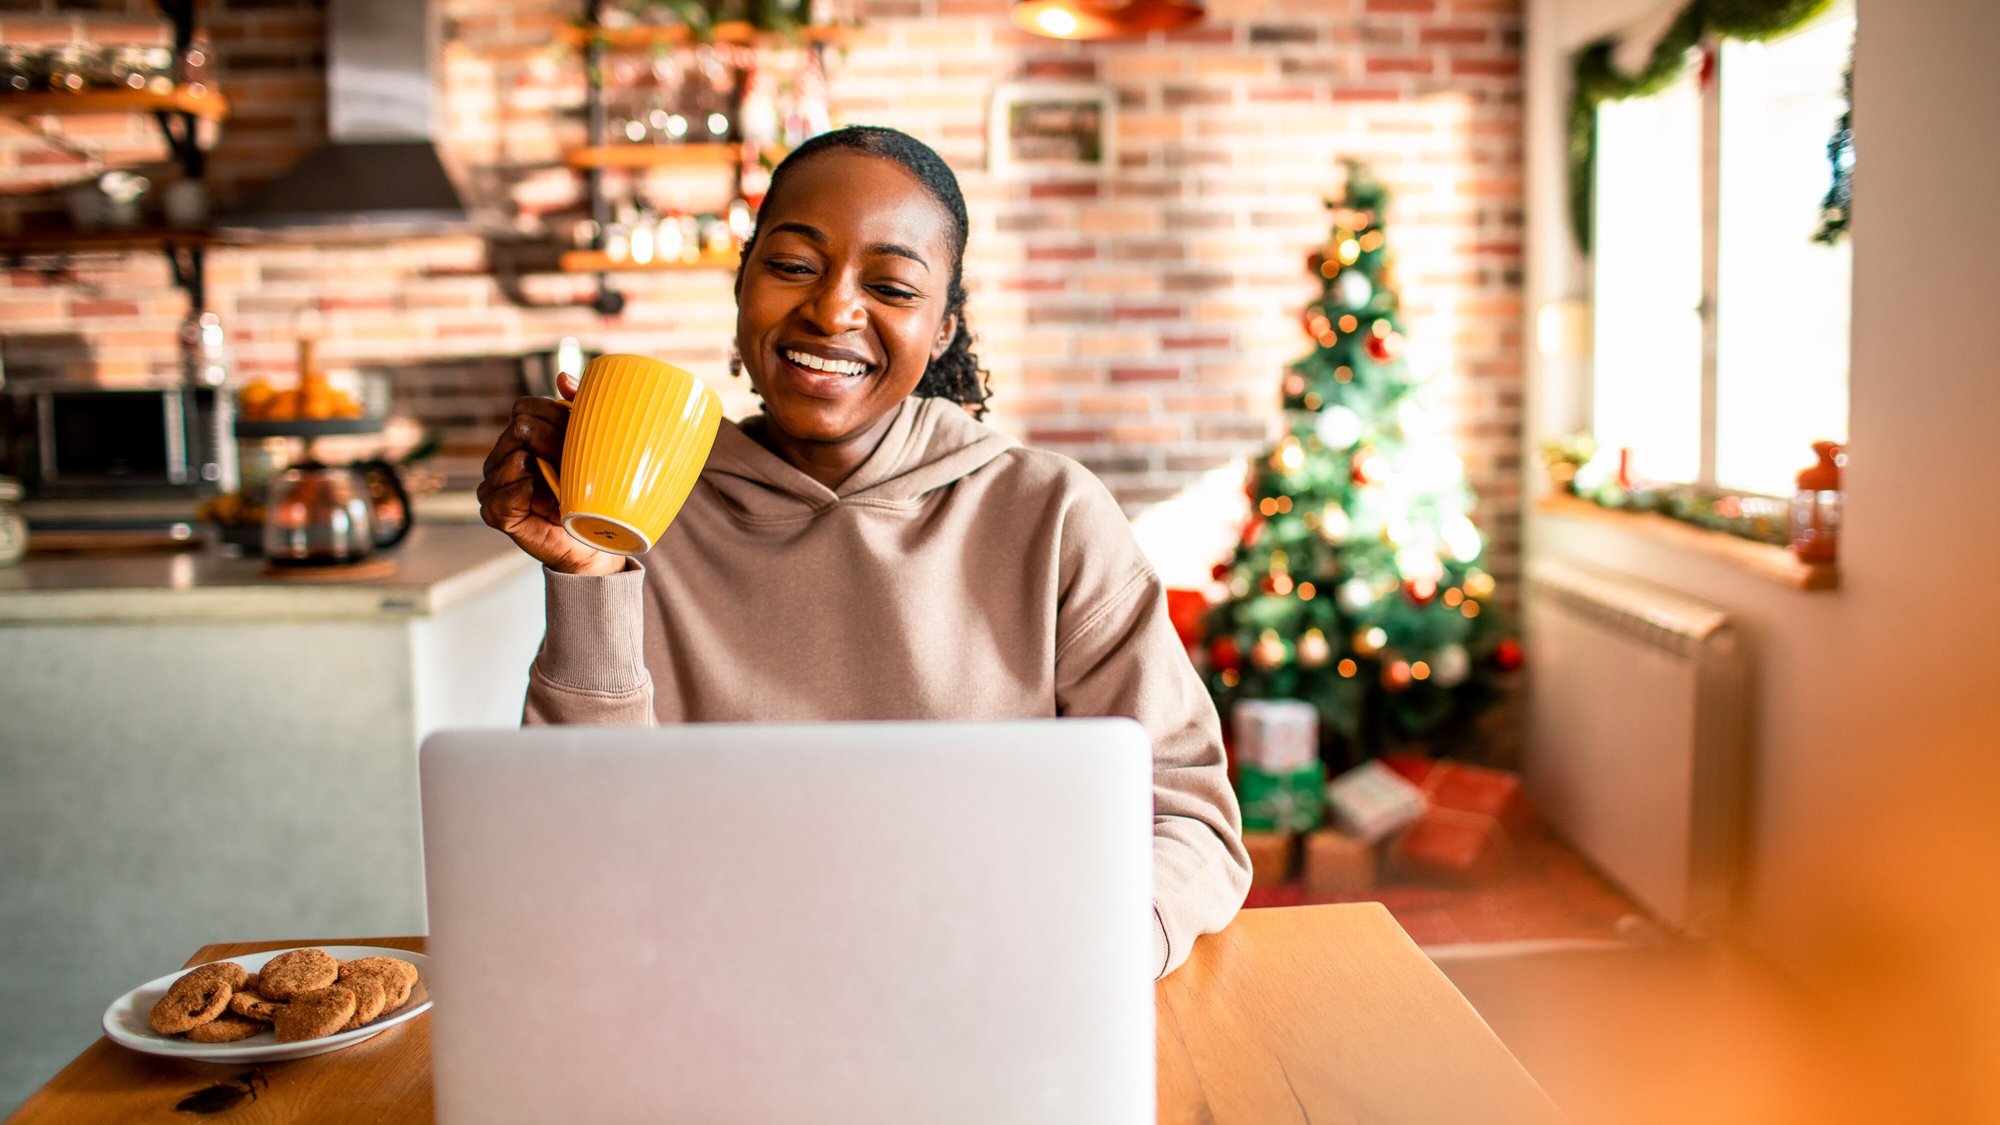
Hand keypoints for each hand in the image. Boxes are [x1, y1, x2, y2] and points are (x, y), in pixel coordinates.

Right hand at [478, 372, 623, 575]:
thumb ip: (577, 411)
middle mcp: (499, 456)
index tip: (581, 435)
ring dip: (552, 475)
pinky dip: (540, 497)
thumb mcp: (589, 448)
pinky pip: (515, 490)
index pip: (525, 406)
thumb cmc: (591, 494)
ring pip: (517, 457)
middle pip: (521, 428)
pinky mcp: (494, 511)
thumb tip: (563, 378)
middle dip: (556, 443)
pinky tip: (556, 508)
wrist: (592, 544)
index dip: (555, 415)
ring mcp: (492, 484)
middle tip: (578, 467)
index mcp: (518, 437)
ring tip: (569, 493)